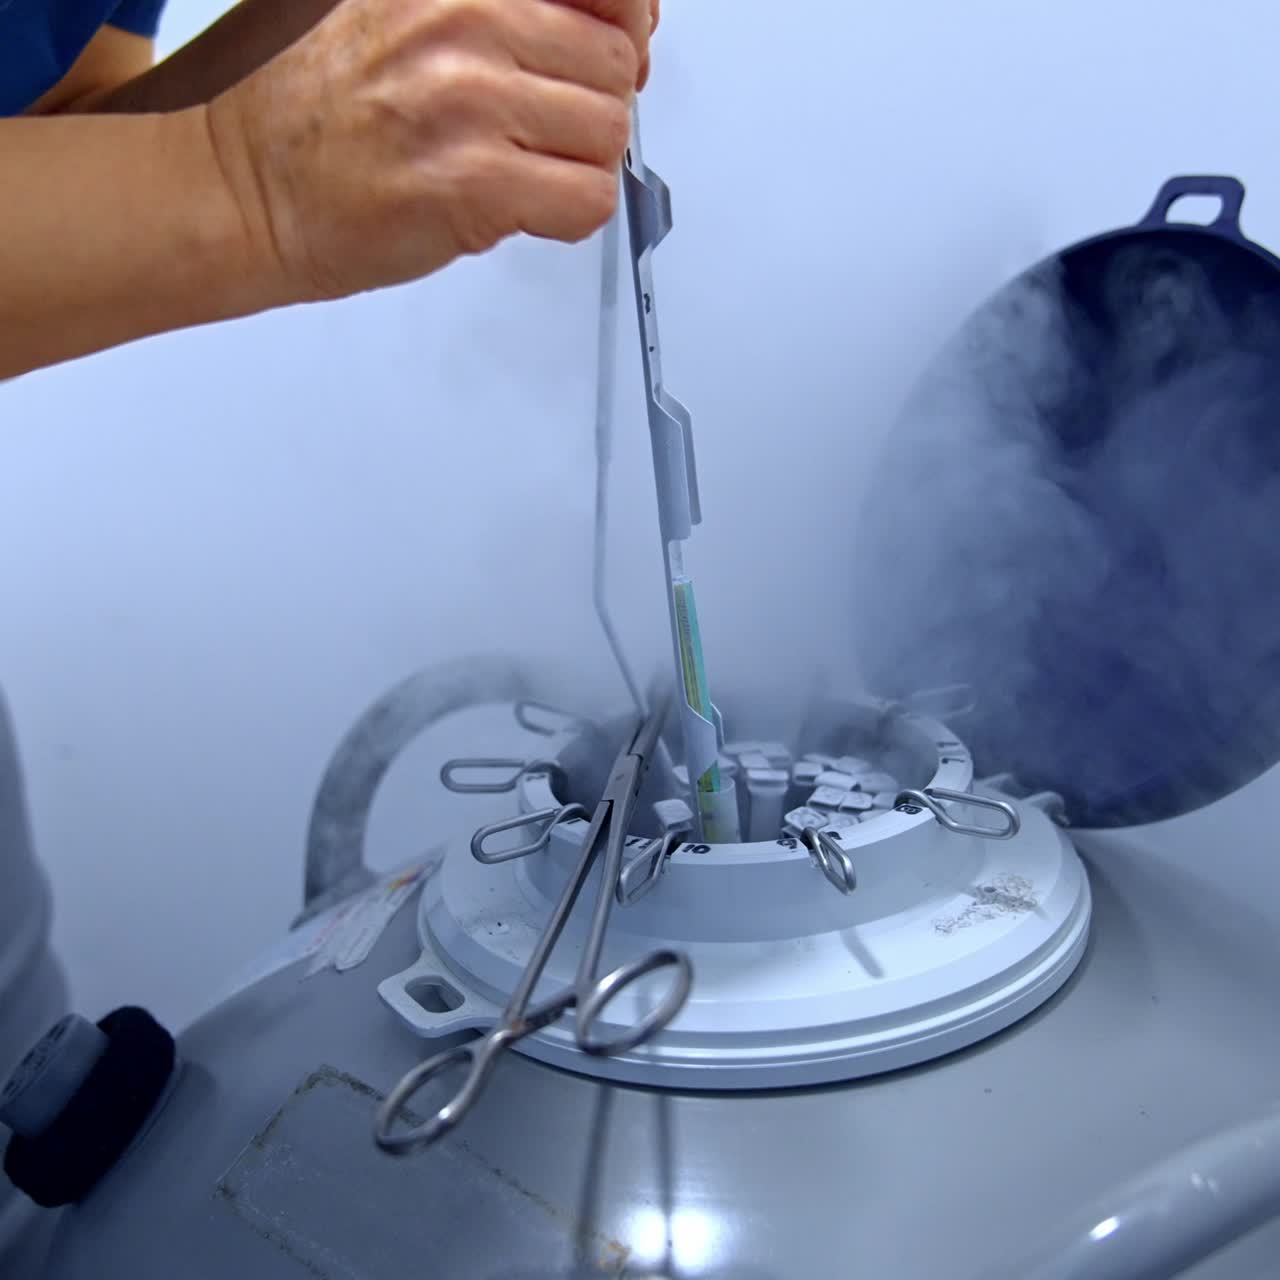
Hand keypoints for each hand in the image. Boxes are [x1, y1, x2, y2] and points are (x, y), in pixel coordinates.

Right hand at [205, 0, 653, 303]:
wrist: (244, 188)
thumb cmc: (315, 111)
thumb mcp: (399, 9)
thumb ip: (493, 8)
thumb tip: (609, 19)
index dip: (623, 19)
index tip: (609, 48)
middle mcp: (464, 19)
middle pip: (614, 58)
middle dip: (597, 103)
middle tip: (553, 129)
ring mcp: (469, 102)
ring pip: (608, 130)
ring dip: (582, 161)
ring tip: (528, 168)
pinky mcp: (473, 186)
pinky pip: (586, 200)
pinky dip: (571, 214)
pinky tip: (526, 209)